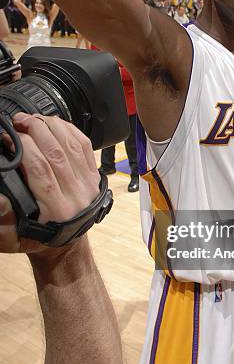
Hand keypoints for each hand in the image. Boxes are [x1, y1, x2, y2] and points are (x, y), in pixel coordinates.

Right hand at [0, 114, 99, 254]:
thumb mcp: (12, 237)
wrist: (66, 244)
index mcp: (55, 210)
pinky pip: (84, 145)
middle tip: (18, 121)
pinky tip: (54, 122)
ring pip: (70, 145)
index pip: (40, 169)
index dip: (23, 147)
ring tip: (32, 118)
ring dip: (51, 126)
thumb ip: (2, 221)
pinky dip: (69, 129)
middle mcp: (75, 196)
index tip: (8, 137)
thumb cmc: (37, 237)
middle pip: (56, 153)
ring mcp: (87, 184)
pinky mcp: (94, 176)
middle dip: (35, 130)